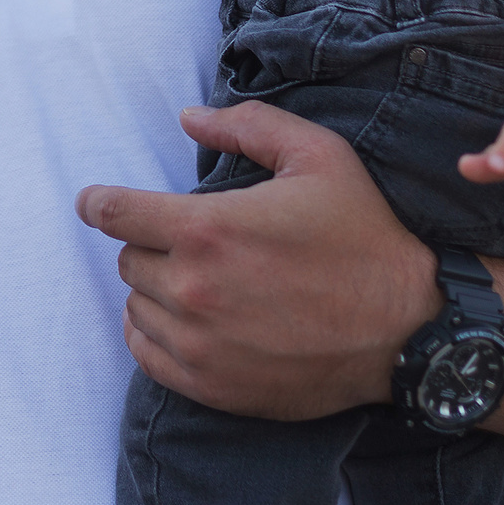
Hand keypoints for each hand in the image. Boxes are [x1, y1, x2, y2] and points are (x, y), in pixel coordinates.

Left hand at [75, 102, 433, 419]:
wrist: (410, 328)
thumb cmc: (365, 235)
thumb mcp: (319, 156)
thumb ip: (248, 126)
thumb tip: (187, 118)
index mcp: (209, 229)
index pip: (115, 213)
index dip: (98, 203)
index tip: (94, 202)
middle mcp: (194, 289)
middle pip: (128, 259)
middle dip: (150, 245)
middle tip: (194, 243)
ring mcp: (201, 345)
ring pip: (137, 307)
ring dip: (156, 290)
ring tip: (201, 281)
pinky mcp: (213, 386)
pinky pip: (147, 356)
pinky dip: (154, 335)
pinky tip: (184, 321)